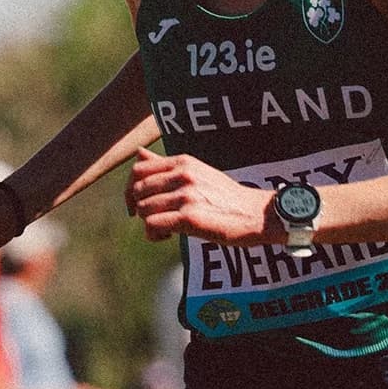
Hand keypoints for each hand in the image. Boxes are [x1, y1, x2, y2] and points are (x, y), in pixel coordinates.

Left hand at [127, 148, 271, 244]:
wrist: (256, 214)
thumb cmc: (226, 197)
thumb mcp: (197, 172)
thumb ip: (166, 165)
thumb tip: (139, 152)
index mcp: (183, 162)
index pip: (138, 169)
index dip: (131, 189)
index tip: (137, 203)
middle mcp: (183, 175)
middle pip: (138, 190)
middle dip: (139, 208)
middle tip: (154, 219)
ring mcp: (186, 196)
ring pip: (144, 209)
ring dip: (149, 224)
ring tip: (166, 230)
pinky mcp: (190, 218)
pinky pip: (153, 225)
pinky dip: (154, 234)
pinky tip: (167, 237)